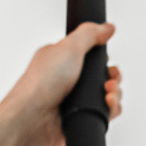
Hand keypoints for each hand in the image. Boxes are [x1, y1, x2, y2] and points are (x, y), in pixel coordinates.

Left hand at [0, 23, 122, 145]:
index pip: (90, 56)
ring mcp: (73, 100)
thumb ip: (89, 34)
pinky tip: (106, 106)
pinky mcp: (79, 118)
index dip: (103, 58)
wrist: (32, 119)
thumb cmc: (40, 84)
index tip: (108, 60)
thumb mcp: (68, 47)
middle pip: (102, 76)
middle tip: (110, 80)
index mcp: (62, 60)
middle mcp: (68, 80)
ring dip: (114, 94)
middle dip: (113, 78)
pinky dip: (110, 109)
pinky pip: (104, 113)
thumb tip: (107, 27)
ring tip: (108, 94)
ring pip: (106, 95)